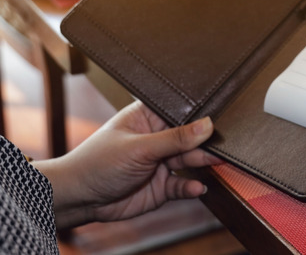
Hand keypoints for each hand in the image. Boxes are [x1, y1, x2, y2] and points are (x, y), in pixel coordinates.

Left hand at [34, 101, 222, 228]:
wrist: (79, 199)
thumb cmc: (97, 163)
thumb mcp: (139, 147)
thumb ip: (175, 138)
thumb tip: (207, 125)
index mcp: (149, 118)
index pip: (180, 112)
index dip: (199, 115)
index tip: (219, 117)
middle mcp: (158, 139)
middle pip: (190, 137)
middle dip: (205, 142)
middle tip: (221, 145)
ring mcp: (161, 162)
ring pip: (191, 160)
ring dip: (203, 162)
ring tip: (215, 163)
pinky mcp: (162, 186)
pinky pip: (183, 184)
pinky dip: (192, 186)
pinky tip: (197, 187)